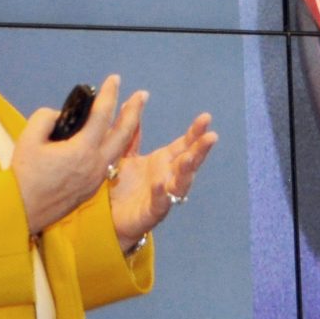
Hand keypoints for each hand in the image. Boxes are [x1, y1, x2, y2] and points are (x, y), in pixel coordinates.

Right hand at [12, 75, 146, 234]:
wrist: (21, 212)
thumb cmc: (24, 176)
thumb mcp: (29, 138)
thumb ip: (47, 117)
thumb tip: (61, 116)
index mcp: (83, 150)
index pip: (102, 115)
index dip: (109, 94)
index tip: (114, 79)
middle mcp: (96, 164)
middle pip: (123, 133)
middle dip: (134, 111)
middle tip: (143, 95)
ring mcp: (97, 178)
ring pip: (120, 149)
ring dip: (129, 129)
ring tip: (134, 114)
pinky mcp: (92, 187)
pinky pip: (112, 162)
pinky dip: (118, 146)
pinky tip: (117, 139)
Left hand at [108, 113, 217, 251]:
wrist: (108, 218)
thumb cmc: (121, 185)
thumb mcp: (126, 154)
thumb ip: (133, 132)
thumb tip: (135, 100)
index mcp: (164, 161)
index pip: (184, 144)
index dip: (195, 132)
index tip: (206, 118)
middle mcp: (168, 176)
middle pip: (189, 161)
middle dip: (200, 149)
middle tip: (211, 136)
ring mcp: (164, 195)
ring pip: (181, 182)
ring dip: (187, 170)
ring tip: (190, 157)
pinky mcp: (152, 212)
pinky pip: (159, 202)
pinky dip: (162, 193)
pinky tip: (161, 183)